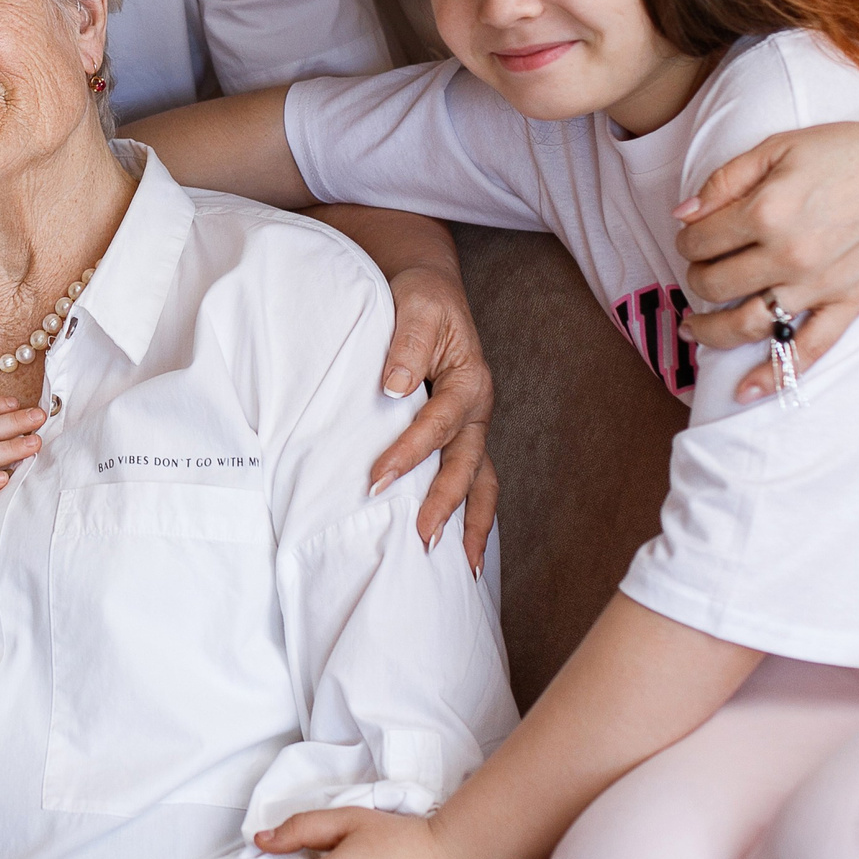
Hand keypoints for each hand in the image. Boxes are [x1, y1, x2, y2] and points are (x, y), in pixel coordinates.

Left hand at [366, 264, 499, 562]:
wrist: (430, 290)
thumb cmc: (421, 298)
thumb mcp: (417, 306)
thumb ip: (407, 344)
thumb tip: (393, 386)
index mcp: (470, 380)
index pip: (437, 425)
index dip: (408, 453)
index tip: (377, 480)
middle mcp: (478, 410)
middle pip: (467, 465)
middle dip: (446, 504)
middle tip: (422, 540)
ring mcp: (473, 426)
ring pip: (480, 481)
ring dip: (471, 522)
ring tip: (461, 567)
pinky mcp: (461, 434)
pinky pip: (471, 478)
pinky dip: (469, 512)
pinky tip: (460, 545)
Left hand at [673, 109, 858, 398]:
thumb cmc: (849, 150)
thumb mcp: (778, 147)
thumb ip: (724, 180)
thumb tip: (683, 215)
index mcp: (765, 211)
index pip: (699, 240)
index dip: (687, 239)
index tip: (693, 236)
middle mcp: (788, 255)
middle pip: (714, 284)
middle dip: (695, 279)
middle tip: (698, 272)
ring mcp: (819, 286)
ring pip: (746, 324)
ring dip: (710, 331)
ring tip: (693, 329)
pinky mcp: (849, 304)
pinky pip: (806, 350)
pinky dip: (773, 374)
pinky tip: (744, 392)